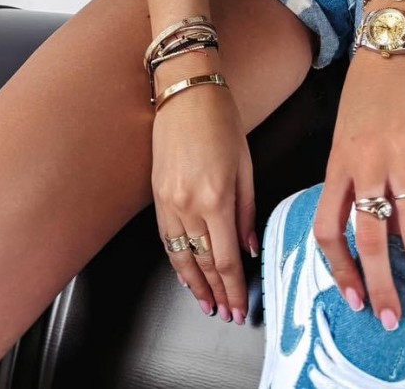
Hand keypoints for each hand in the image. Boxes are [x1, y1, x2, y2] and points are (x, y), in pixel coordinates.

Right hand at [151, 61, 256, 324]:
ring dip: (194, 285)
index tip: (239, 308)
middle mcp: (189, 205)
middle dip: (216, 293)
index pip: (226, 259)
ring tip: (206, 304)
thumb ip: (248, 210)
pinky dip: (176, 261)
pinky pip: (166, 239)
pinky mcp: (156, 195)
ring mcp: (168, 201)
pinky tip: (184, 273)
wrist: (185, 91)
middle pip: (203, 263)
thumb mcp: (246, 163)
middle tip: (226, 314)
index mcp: (216, 198)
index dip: (234, 288)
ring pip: (181, 257)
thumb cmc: (221, 119)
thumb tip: (249, 246)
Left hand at [313, 43, 404, 329]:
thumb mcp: (346, 133)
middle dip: (381, 285)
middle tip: (392, 317)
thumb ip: (351, 176)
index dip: (340, 268)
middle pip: (370, 236)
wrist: (393, 41)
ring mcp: (400, 153)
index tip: (351, 295)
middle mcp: (365, 162)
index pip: (330, 228)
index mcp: (338, 162)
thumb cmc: (368, 89)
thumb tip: (366, 225)